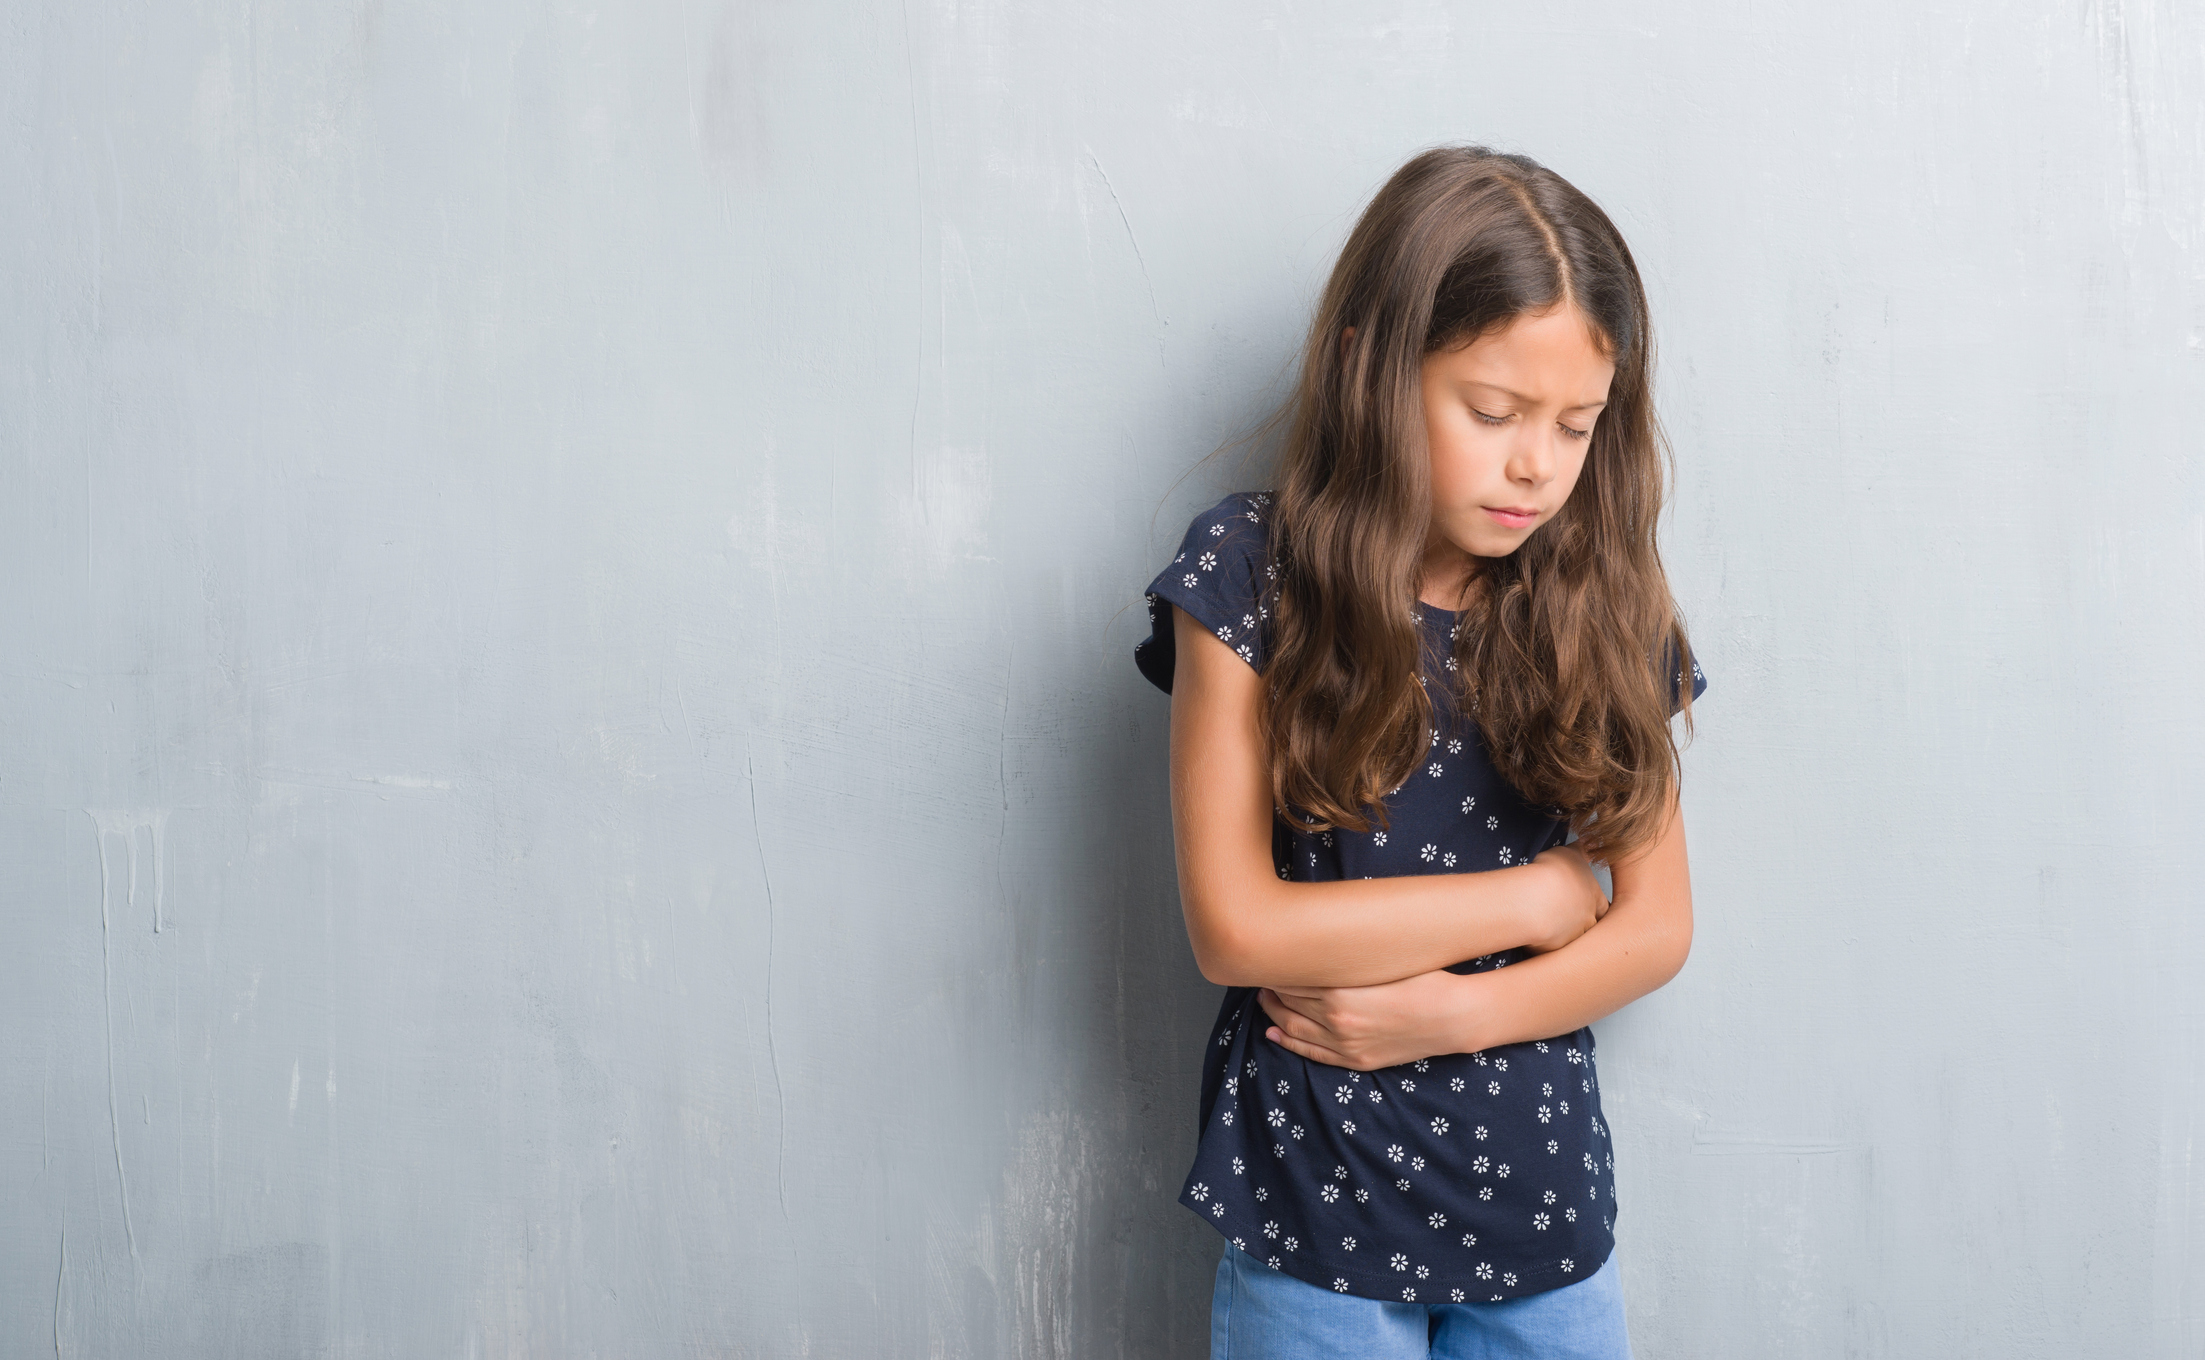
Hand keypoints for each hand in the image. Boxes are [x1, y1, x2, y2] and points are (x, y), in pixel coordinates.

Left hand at [1256, 970, 1484, 1071]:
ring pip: (1292, 1028)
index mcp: (1339, 992)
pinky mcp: (1355, 1060)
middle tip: (1260, 972)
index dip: (1276, 967)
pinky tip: (1273, 1034)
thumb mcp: (1379, 961)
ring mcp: (1344, 1044)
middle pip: (1287, 1002)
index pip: (1291, 978)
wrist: (1452, 1016)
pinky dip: (1287, 1043)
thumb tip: (1314, 944)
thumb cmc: (1422, 979)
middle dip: (1270, 987)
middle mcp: (1335, 1020)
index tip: (1268, 954)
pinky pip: (1311, 1054)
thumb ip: (1343, 956)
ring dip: (1273, 1013)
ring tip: (1263, 999)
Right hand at [1525, 843, 1609, 952]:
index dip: (1595, 906)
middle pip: (1592, 929)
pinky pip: (1550, 951)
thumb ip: (1582, 850)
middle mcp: (1589, 921)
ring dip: (1562, 937)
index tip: (1586, 905)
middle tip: (1566, 920)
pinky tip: (1531, 936)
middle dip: (1581, 926)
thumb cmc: (1553, 875)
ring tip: (1546, 929)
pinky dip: (1542, 946)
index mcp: (1594, 898)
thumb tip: (1592, 840)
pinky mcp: (1554, 953)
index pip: (1603, 907)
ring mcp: (1573, 939)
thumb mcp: (1569, 853)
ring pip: (1573, 943)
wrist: (1536, 900)